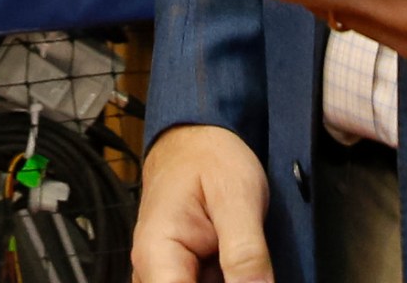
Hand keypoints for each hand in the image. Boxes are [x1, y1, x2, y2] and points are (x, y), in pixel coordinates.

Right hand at [134, 125, 271, 282]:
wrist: (196, 139)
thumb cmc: (209, 157)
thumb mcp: (237, 197)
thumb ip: (245, 251)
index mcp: (158, 254)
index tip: (248, 281)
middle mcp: (153, 272)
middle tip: (253, 268)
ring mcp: (165, 276)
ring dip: (229, 280)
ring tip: (248, 262)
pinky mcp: (180, 276)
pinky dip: (228, 281)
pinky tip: (245, 269)